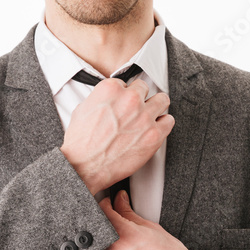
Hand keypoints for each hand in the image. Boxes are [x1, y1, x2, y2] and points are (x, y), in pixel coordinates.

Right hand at [60, 77, 173, 194]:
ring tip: (150, 115)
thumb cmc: (81, 142)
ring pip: (162, 100)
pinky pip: (169, 121)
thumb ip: (101, 99)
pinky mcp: (154, 134)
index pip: (126, 83)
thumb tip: (109, 100)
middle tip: (135, 109)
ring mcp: (144, 116)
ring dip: (156, 107)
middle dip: (140, 98)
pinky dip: (163, 124)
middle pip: (144, 88)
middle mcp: (130, 99)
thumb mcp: (83, 108)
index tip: (123, 103)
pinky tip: (155, 129)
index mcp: (111, 89)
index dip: (124, 94)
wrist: (84, 166)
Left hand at [77, 190, 204, 249]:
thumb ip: (129, 213)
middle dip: (98, 224)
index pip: (102, 211)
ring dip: (93, 244)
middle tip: (106, 223)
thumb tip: (119, 200)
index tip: (106, 204)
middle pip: (91, 231)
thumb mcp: (153, 230)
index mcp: (126, 237)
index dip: (103, 204)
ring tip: (106, 242)